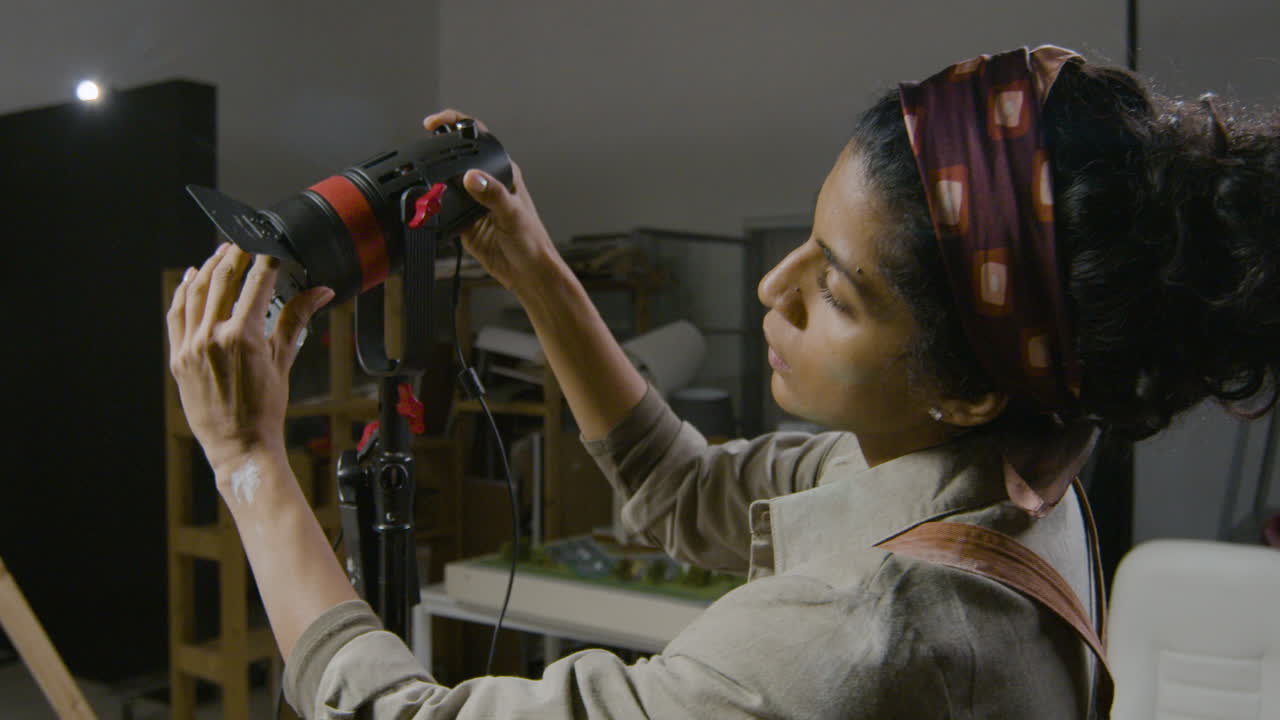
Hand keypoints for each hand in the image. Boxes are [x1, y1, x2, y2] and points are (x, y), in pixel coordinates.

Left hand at [166, 243, 333, 476]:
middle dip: (234, 256)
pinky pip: (177, 315)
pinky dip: (183, 293)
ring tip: (220, 254)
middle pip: (222, 280)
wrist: (239, 445)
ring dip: (208, 268)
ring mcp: (191, 346)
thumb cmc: (265, 410)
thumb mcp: (283, 360)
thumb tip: (320, 292)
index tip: (271, 246)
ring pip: (195, 293)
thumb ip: (296, 319)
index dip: (266, 259)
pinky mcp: (178, 357)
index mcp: (243, 336)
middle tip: (244, 243)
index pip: (257, 283)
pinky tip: (191, 280)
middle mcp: (212, 337)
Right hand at [424, 109, 560, 296]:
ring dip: (432, 183)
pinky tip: (428, 210)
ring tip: (420, 183)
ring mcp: (473, 203)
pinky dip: (431, 209)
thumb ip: (493, 194)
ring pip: (445, 184)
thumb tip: (473, 177)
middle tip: (419, 153)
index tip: (434, 123)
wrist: (528, 274)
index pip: (477, 138)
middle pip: (456, 158)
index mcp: (503, 173)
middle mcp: (487, 184)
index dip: (455, 124)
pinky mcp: (462, 222)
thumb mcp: (513, 214)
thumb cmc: (532, 242)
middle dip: (436, 153)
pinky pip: (441, 210)